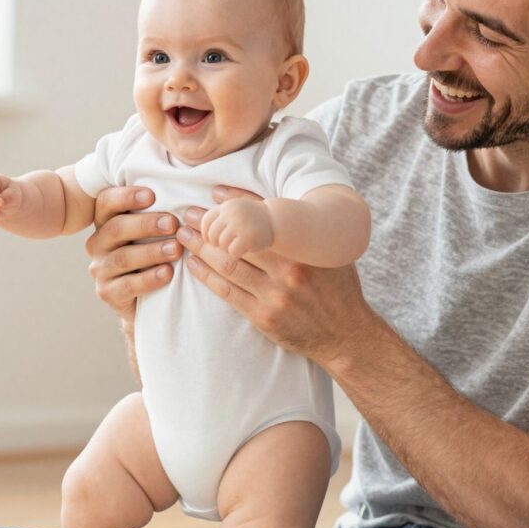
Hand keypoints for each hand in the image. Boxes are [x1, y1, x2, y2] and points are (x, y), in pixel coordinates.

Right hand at [85, 186, 181, 323]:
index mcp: (106, 222)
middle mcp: (98, 243)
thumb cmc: (156, 254)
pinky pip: (127, 285)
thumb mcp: (154, 232)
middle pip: (115, 228)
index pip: (106, 202)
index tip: (152, 195)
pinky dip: (149, 278)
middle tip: (172, 223)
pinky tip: (168, 272)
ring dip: (151, 251)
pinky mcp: (108, 293)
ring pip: (122, 257)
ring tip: (176, 249)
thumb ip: (160, 212)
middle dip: (145, 224)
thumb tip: (184, 191)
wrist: (152, 298)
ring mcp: (101, 269)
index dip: (126, 196)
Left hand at [176, 186, 377, 364]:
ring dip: (202, 249)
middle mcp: (288, 272)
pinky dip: (208, 277)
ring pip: (228, 266)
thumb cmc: (338, 288)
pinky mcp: (263, 318)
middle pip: (238, 242)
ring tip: (184, 235)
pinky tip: (193, 264)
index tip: (214, 193)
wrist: (345, 334)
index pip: (263, 219)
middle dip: (209, 225)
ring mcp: (274, 297)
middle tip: (188, 212)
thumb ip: (308, 232)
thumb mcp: (332, 253)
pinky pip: (229, 293)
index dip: (235, 204)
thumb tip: (279, 203)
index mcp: (304, 252)